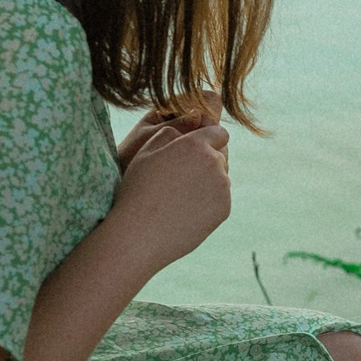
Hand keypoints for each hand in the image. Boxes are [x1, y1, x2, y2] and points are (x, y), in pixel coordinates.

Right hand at [109, 108, 230, 268]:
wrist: (139, 234)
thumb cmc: (137, 191)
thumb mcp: (145, 152)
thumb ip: (170, 133)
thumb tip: (188, 126)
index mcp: (195, 144)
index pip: (218, 131)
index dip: (208, 137)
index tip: (197, 147)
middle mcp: (214, 163)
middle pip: (221, 154)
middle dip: (208, 158)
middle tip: (185, 173)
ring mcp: (222, 188)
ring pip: (222, 177)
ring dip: (208, 180)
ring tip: (181, 194)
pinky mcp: (224, 209)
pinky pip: (220, 198)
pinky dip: (209, 201)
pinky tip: (186, 209)